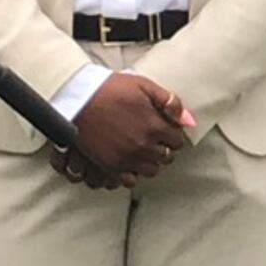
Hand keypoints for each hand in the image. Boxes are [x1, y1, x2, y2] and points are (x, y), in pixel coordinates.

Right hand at [56, 73, 192, 188]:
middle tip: (152, 138)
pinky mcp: (110, 166)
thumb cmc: (110, 89)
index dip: (172, 133)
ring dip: (149, 161)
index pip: (178, 141)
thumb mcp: (143, 85)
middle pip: (166, 158)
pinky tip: (127, 159)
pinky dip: (132, 172)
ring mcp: (127, 158)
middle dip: (163, 148)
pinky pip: (130, 180)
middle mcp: (144, 146)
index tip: (164, 128)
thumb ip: (169, 102)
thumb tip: (188, 121)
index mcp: (155, 126)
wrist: (77, 98)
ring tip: (140, 148)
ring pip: (151, 170)